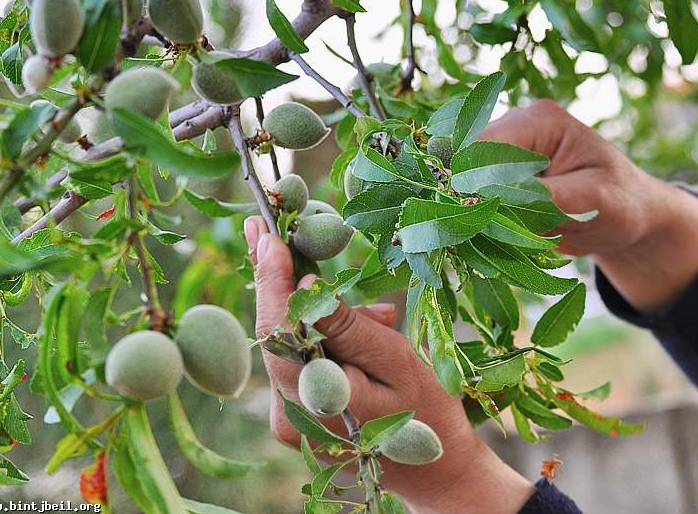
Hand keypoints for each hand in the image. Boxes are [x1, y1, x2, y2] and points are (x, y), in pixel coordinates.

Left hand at [244, 217, 533, 513]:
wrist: (435, 470)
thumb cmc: (426, 412)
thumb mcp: (396, 361)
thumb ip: (349, 327)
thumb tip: (307, 286)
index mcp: (314, 401)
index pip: (279, 331)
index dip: (271, 280)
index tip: (266, 234)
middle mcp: (289, 413)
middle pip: (274, 333)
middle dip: (274, 279)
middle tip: (262, 227)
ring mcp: (289, 416)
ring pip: (288, 343)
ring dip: (307, 308)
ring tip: (351, 295)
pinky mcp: (297, 412)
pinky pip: (300, 358)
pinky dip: (319, 333)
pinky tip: (356, 323)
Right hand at [482, 99, 697, 311]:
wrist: (628, 214)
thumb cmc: (621, 203)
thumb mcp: (593, 201)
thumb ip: (546, 198)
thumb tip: (499, 202)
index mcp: (542, 121)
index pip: (487, 144)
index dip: (471, 180)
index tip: (471, 216)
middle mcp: (517, 125)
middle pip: (467, 157)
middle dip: (467, 195)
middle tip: (476, 232)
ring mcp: (505, 147)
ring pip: (463, 175)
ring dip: (469, 206)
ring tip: (483, 234)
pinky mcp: (498, 170)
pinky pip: (472, 189)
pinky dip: (475, 211)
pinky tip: (485, 231)